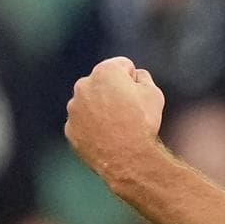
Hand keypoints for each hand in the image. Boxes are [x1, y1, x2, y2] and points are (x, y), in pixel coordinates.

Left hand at [65, 57, 165, 176]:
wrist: (127, 158)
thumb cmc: (142, 122)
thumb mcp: (154, 93)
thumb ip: (143, 77)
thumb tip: (135, 76)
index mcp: (105, 72)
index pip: (123, 66)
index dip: (134, 80)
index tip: (139, 96)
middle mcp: (83, 85)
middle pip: (103, 82)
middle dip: (114, 91)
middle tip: (130, 111)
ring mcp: (74, 108)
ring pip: (91, 103)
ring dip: (103, 109)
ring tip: (119, 127)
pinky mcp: (70, 129)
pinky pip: (84, 123)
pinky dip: (94, 127)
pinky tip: (108, 137)